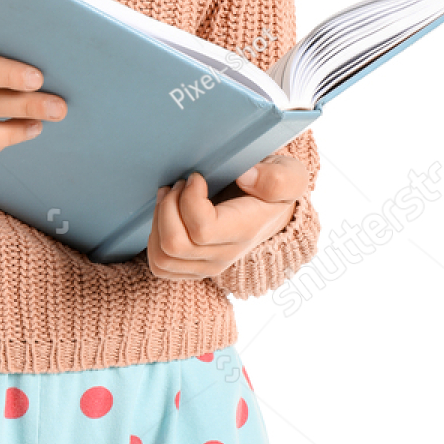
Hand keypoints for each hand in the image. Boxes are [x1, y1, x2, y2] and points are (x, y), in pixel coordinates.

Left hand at [145, 154, 309, 280]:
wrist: (272, 209)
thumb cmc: (274, 186)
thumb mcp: (289, 175)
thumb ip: (276, 179)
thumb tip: (246, 177)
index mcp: (245, 231)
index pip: (202, 229)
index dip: (189, 199)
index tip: (196, 177)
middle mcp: (225, 255)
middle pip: (175, 244)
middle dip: (167, 206)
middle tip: (178, 184)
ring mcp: (208, 266)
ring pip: (162, 257)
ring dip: (158, 220)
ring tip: (170, 196)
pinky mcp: (194, 268)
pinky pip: (160, 265)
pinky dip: (155, 238)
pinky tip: (167, 214)